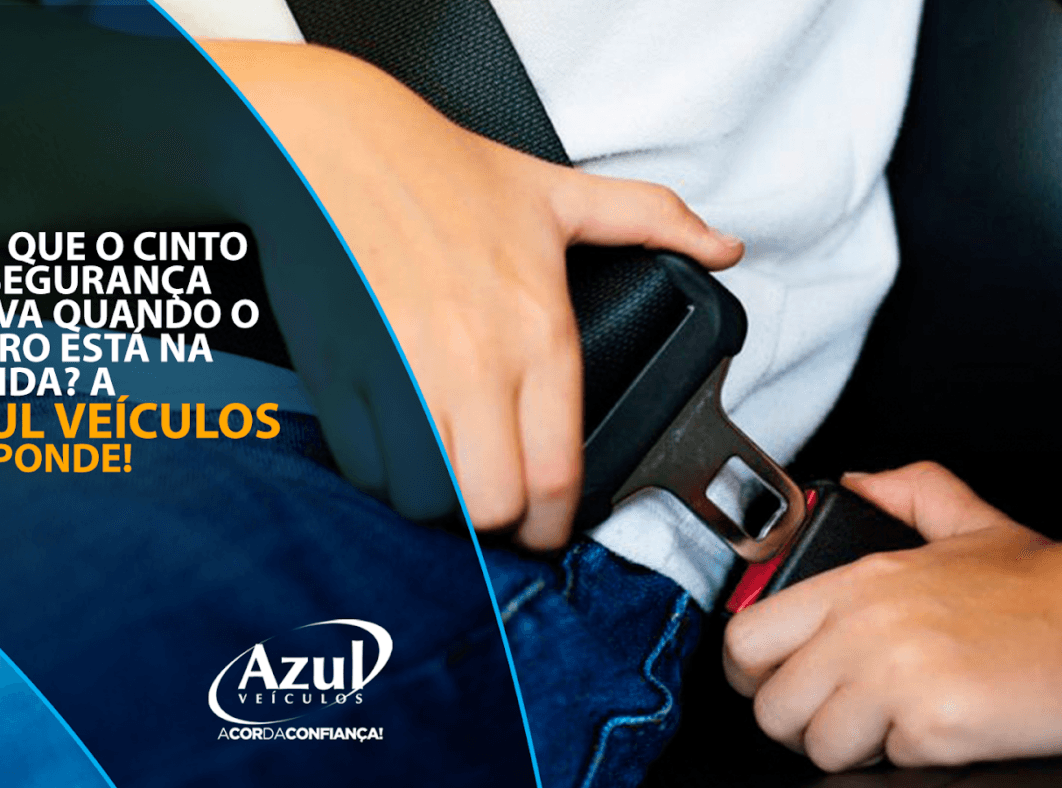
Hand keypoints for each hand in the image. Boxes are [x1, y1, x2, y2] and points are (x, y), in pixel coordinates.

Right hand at [202, 41, 742, 546]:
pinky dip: (384, 473)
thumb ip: (653, 221)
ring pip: (430, 498)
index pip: (557, 471)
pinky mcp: (345, 375)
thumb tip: (723, 246)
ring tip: (449, 478)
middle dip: (502, 521)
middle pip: (495, 503)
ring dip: (442, 502)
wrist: (338, 142)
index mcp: (538, 330)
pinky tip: (398, 450)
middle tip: (498, 505)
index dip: (554, 523)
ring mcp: (405, 374)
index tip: (547, 528)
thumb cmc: (444, 169)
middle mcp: (476, 363)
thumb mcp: (562, 191)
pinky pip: (368, 466)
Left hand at [723, 462, 1061, 770]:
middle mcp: (867, 624)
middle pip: (769, 707)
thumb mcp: (970, 520)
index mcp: (862, 580)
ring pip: (817, 747)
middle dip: (800, 724)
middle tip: (844, 718)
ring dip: (853, 750)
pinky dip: (911, 760)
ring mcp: (899, 675)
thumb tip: (854, 483)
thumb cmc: (1057, 583)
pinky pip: (885, 767)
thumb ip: (907, 492)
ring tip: (899, 727)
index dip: (753, 673)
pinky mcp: (938, 723)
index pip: (746, 638)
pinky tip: (947, 731)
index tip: (780, 682)